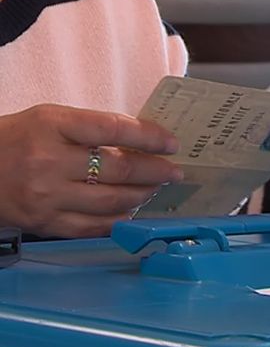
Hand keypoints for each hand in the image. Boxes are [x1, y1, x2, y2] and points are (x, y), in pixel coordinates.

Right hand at [0, 104, 181, 237]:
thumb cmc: (16, 140)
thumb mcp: (50, 120)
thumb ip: (92, 129)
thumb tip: (142, 143)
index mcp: (52, 125)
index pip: (113, 128)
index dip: (149, 136)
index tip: (172, 143)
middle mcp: (49, 161)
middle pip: (119, 168)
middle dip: (156, 171)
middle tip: (174, 172)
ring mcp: (48, 196)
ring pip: (113, 200)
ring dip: (143, 195)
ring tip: (155, 189)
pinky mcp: (46, 223)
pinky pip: (95, 226)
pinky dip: (120, 219)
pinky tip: (132, 211)